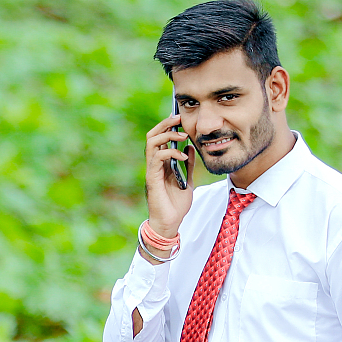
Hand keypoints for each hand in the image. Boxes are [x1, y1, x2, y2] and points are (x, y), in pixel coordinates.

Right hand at [143, 114, 195, 239]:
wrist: (170, 223)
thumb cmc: (176, 205)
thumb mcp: (188, 180)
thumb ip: (188, 165)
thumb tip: (189, 148)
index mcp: (161, 163)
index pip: (160, 137)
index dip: (168, 125)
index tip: (180, 117)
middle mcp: (154, 164)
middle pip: (152, 135)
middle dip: (165, 123)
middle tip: (180, 118)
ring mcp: (151, 170)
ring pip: (151, 142)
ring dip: (167, 134)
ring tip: (183, 135)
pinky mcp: (152, 177)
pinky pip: (157, 158)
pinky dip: (170, 152)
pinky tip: (182, 155)